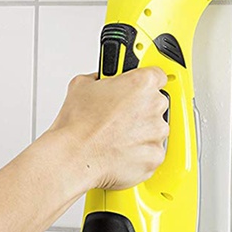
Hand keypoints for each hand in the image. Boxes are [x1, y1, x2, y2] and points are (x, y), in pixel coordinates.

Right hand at [48, 67, 169, 190]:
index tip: (136, 89)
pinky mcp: (155, 156)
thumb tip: (100, 81)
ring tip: (115, 136)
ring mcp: (157, 133)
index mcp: (141, 83)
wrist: (75, 156)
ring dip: (140, 132)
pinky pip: (151, 151)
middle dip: (140, 109)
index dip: (143, 83)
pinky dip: (139, 152)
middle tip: (118, 115)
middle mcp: (155, 105)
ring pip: (154, 130)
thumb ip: (100, 78)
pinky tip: (119, 150)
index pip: (156, 75)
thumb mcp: (81, 85)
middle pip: (156, 103)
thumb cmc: (78, 125)